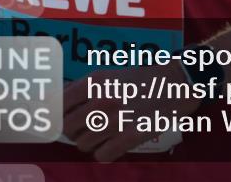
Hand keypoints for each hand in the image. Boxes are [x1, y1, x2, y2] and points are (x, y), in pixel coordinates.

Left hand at [63, 63, 201, 161]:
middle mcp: (102, 99)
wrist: (177, 81)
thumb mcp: (109, 76)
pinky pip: (102, 155)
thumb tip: (54, 107)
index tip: (57, 123)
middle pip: (68, 129)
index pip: (57, 106)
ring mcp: (116, 119)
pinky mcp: (131, 135)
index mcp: (94, 81)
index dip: (55, 118)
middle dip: (75, 131)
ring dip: (91, 142)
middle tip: (87, 128)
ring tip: (105, 134)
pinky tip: (114, 143)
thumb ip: (81, 91)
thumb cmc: (140, 79)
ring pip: (83, 144)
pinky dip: (105, 152)